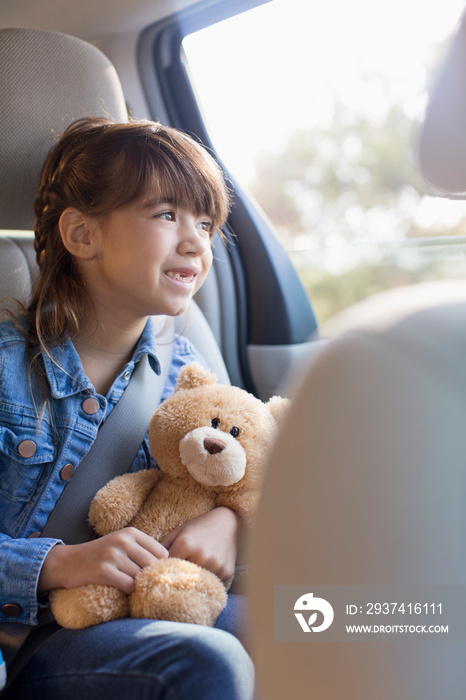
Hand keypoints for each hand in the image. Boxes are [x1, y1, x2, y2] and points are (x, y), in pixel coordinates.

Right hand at [38, 527, 167, 594]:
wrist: (67, 562)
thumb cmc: (99, 555)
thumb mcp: (121, 544)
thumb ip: (141, 550)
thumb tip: (167, 566)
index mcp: (131, 533)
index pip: (161, 551)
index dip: (161, 566)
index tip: (155, 576)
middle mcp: (124, 541)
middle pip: (153, 564)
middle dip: (151, 577)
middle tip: (146, 586)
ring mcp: (113, 555)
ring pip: (140, 576)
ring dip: (138, 585)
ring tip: (133, 588)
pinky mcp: (104, 570)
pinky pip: (128, 585)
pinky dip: (128, 591)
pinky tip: (122, 590)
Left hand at [160, 507, 240, 580]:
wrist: (229, 522)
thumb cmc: (200, 526)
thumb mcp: (180, 531)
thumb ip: (162, 545)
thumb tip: (145, 562)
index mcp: (185, 544)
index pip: (166, 566)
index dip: (161, 572)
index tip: (157, 577)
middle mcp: (200, 555)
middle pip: (180, 577)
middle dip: (174, 580)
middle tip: (169, 585)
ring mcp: (214, 565)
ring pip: (195, 583)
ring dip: (191, 584)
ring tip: (186, 583)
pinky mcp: (225, 572)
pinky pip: (210, 584)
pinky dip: (206, 583)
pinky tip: (203, 579)